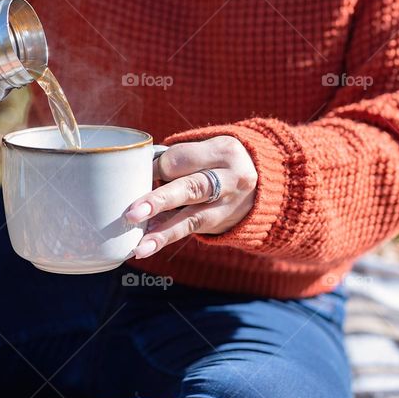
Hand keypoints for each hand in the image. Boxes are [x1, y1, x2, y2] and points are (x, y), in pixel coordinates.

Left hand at [125, 135, 257, 258]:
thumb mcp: (209, 150)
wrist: (265, 185)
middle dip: (160, 201)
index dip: (155, 167)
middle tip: (132, 213)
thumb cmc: (220, 162)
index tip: (134, 174)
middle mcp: (231, 179)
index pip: (182, 158)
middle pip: (193, 188)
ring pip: (193, 219)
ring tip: (140, 247)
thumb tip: (138, 178)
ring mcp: (229, 206)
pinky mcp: (221, 225)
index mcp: (224, 151)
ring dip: (163, 233)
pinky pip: (191, 231)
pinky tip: (148, 245)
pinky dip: (167, 236)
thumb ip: (178, 159)